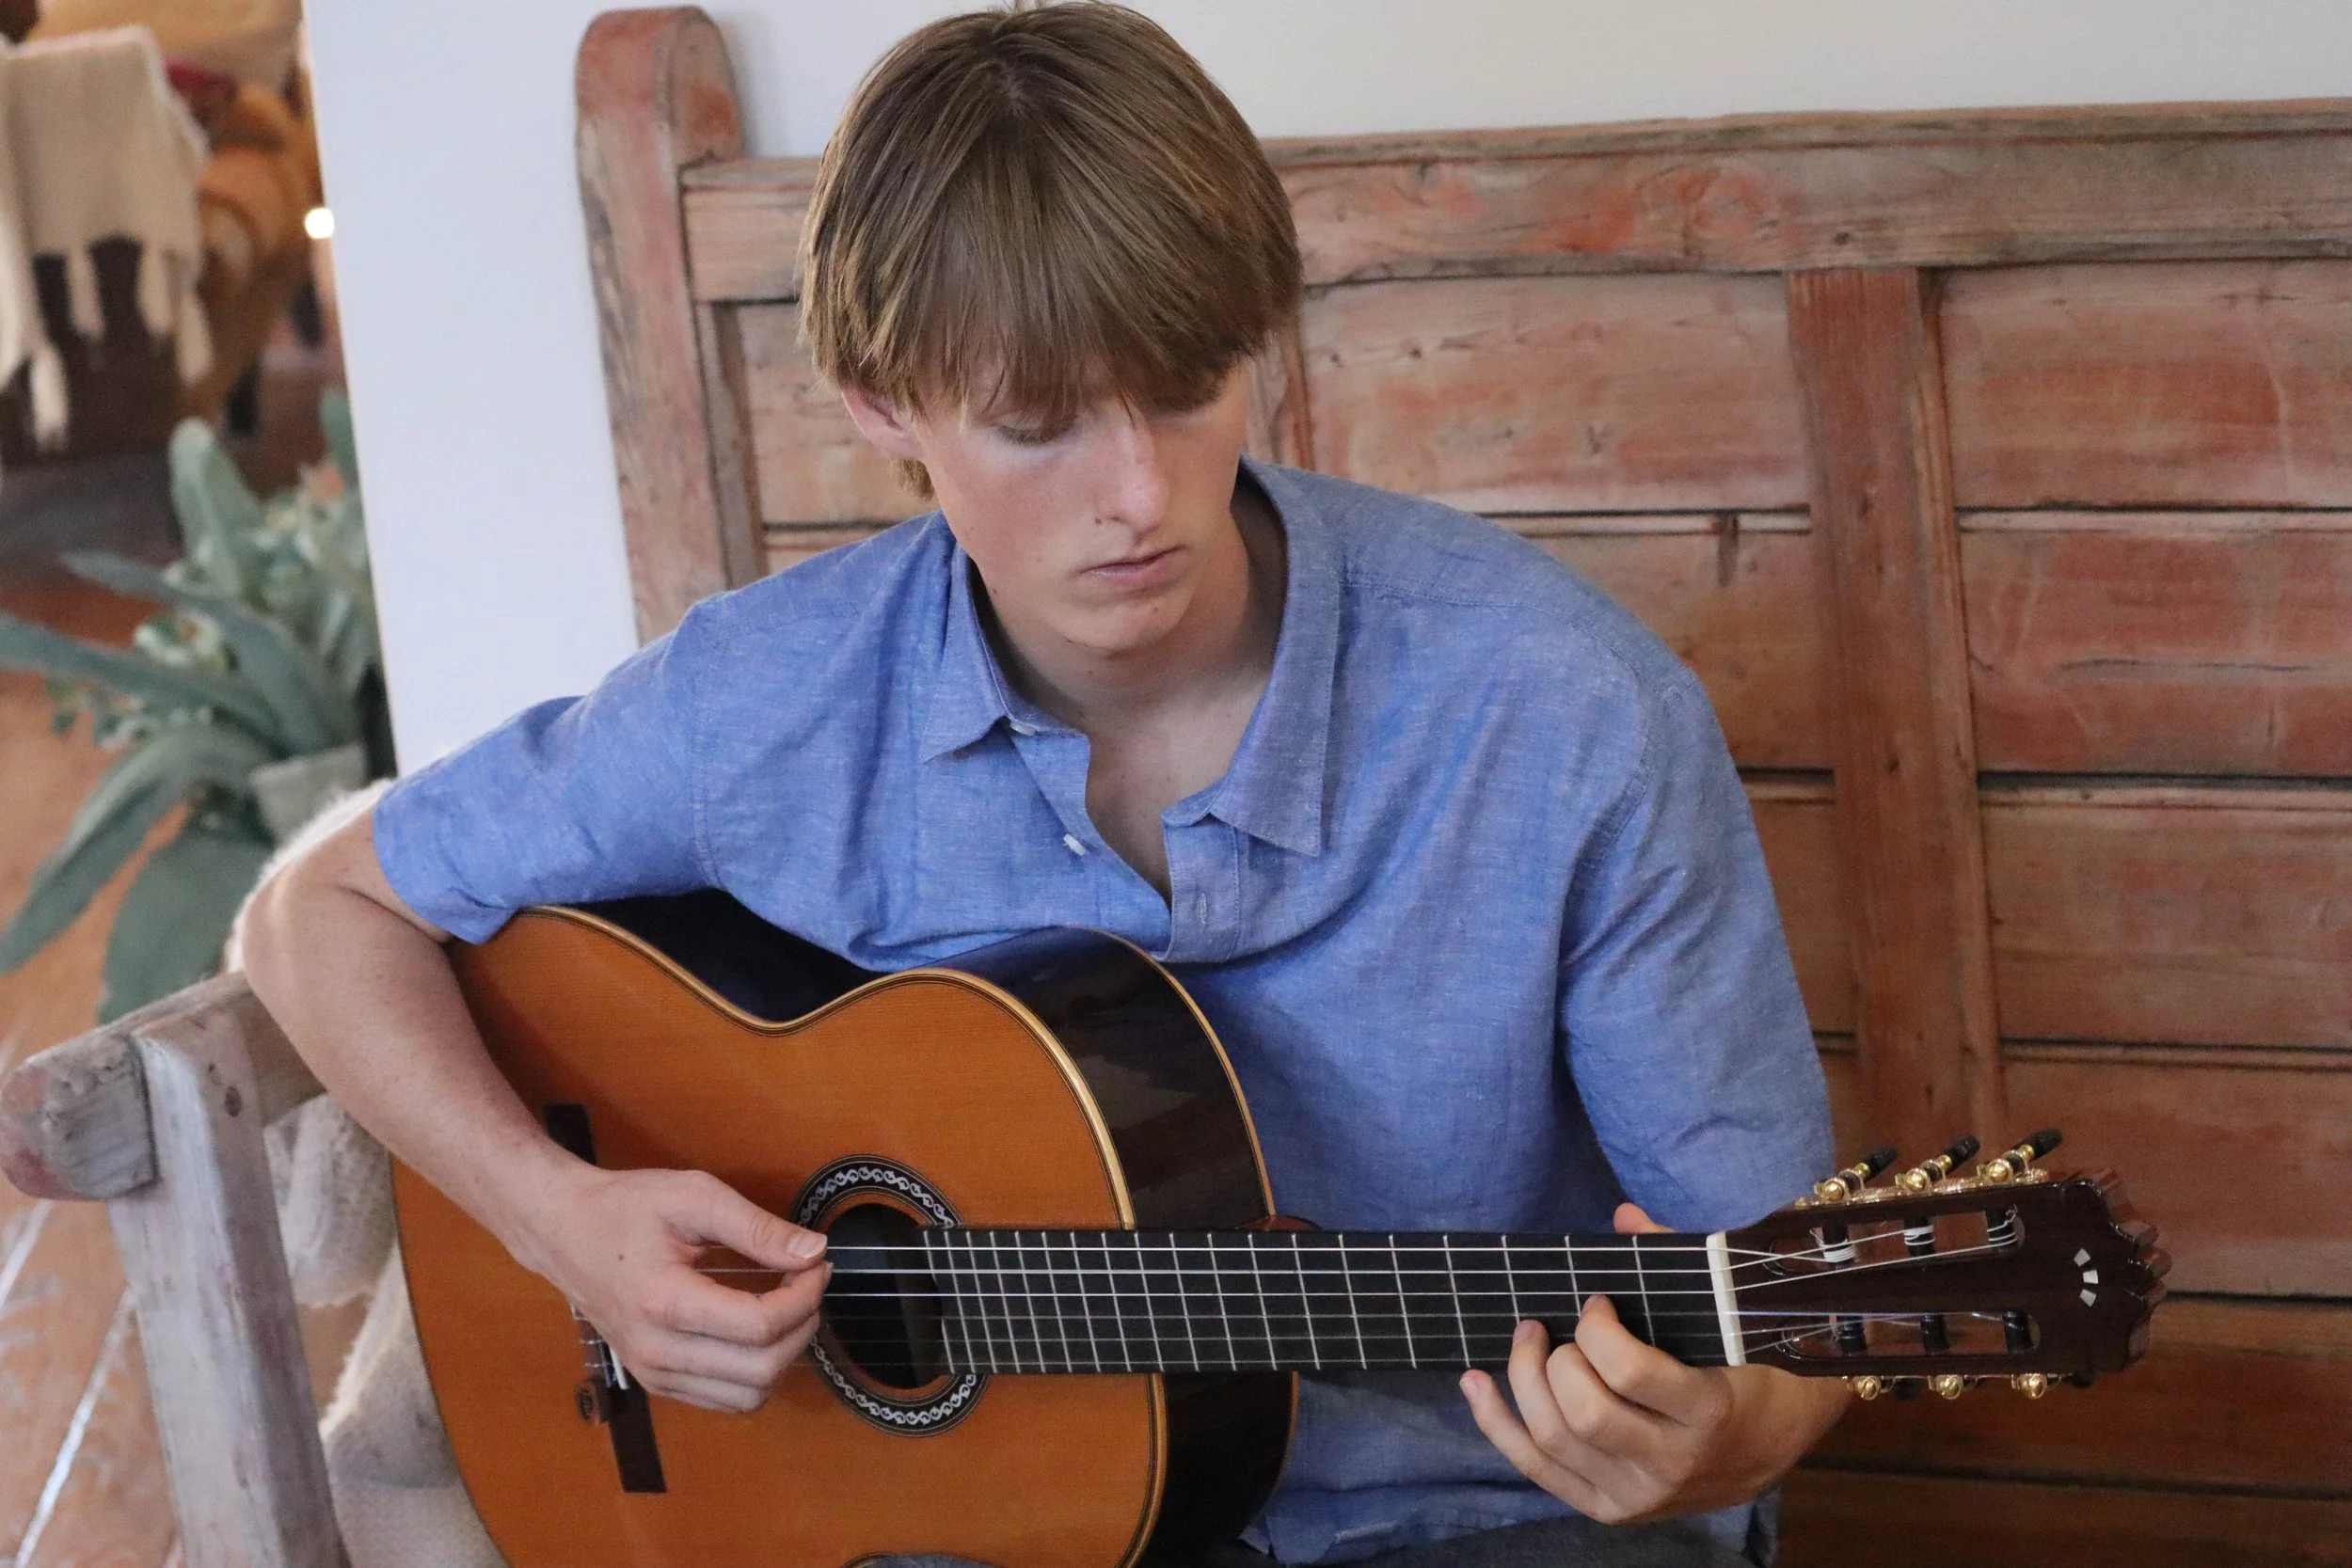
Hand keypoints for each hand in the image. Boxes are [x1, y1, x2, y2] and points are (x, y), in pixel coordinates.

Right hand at [516, 1163, 830, 1413]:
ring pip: (749, 1396)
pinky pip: (726, 1401)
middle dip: (803, 1325)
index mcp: (664, 1302)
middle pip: (762, 1369)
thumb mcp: (694, 1197)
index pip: (760, 1325)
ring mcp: (654, 1374)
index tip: (816, 1263)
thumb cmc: (625, 1208)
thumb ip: (757, 1228)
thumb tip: (814, 1251)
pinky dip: (757, 1372)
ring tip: (787, 1305)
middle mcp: (656, 1351)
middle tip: (808, 1281)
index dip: (804, 1296)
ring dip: (785, 1354)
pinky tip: (759, 1330)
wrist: (563, 1232)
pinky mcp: (657, 1382)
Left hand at [1458, 1202, 1848, 1521]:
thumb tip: (1622, 1215)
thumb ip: (1676, 1264)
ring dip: (1522, 1379)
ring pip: (1553, 1440)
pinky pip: (1537, 1470)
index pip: (1628, 1371)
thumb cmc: (1751, 1367)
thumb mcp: (1730, 1319)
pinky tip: (1475, 1384)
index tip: (1596, 1303)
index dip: (1596, 1328)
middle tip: (1555, 1327)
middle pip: (1583, 1412)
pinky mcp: (1610, 1510)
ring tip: (1526, 1339)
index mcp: (1707, 1412)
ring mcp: (1638, 1495)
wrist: (1780, 1443)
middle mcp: (1671, 1464)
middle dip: (1555, 1358)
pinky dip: (1496, 1424)